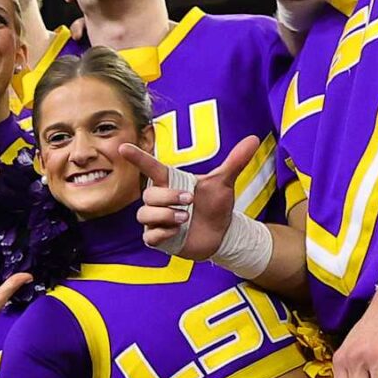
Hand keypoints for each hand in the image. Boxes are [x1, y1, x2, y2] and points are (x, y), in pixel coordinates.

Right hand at [122, 134, 262, 258]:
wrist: (222, 234)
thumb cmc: (216, 206)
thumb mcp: (225, 183)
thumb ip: (235, 161)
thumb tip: (254, 138)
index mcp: (171, 183)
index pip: (150, 168)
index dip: (137, 158)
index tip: (123, 147)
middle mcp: (160, 200)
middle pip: (148, 195)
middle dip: (168, 197)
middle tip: (189, 200)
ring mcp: (157, 220)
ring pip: (145, 215)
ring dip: (165, 215)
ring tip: (186, 218)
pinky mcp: (158, 238)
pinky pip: (149, 235)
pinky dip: (162, 232)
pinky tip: (177, 231)